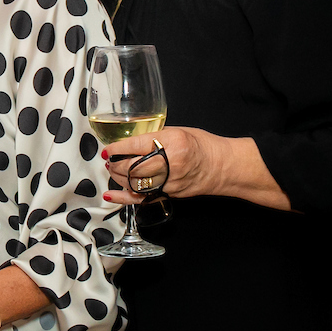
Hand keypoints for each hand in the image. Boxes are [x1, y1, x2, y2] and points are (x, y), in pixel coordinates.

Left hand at [102, 126, 223, 203]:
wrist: (223, 166)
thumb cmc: (203, 146)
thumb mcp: (178, 131)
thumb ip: (155, 136)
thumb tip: (131, 141)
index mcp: (172, 142)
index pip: (137, 146)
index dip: (117, 148)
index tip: (108, 149)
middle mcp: (170, 163)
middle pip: (133, 167)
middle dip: (115, 164)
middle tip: (109, 160)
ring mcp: (170, 182)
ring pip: (135, 183)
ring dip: (118, 177)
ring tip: (113, 170)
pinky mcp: (169, 194)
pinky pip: (143, 199)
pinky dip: (124, 198)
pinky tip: (111, 194)